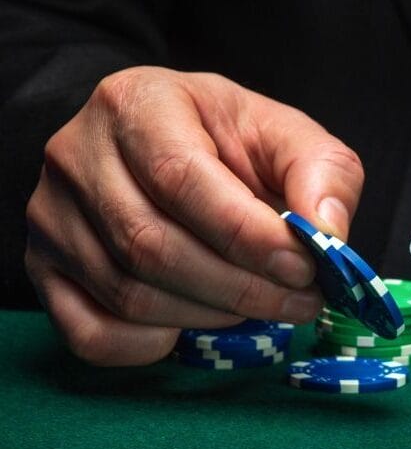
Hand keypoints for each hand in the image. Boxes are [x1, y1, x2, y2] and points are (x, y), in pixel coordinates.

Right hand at [25, 67, 362, 365]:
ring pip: (128, 293)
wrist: (162, 143)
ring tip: (265, 305)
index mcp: (137, 103)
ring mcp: (51, 215)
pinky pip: (90, 333)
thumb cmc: (227, 139)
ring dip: (211, 315)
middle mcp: (77, 155)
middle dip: (241, 287)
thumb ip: (321, 173)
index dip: (246, 234)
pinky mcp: (44, 269)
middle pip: (151, 244)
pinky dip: (152, 345)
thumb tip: (327, 235)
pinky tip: (198, 325)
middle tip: (301, 300)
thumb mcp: (285, 134)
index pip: (179, 177)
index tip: (304, 266)